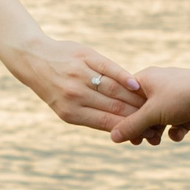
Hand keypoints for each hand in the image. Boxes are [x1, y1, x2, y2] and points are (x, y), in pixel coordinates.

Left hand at [2, 36, 142, 129]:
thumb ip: (91, 115)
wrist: (33, 58)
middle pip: (113, 107)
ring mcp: (80, 74)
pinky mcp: (86, 56)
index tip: (146, 132)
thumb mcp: (66, 107)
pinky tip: (138, 85)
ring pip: (114, 89)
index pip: (106, 123)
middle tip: (156, 121)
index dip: (129, 128)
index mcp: (70, 113)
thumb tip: (122, 128)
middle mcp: (75, 95)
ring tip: (151, 104)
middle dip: (137, 116)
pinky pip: (109, 68)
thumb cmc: (55, 87)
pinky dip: (125, 77)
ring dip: (135, 98)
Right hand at [108, 65, 189, 144]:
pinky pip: (178, 122)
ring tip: (156, 140)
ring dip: (158, 131)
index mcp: (145, 80)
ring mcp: (176, 97)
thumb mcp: (151, 113)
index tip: (121, 132)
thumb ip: (131, 126)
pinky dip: (177, 130)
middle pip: (143, 111)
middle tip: (140, 141)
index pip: (125, 99)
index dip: (122, 116)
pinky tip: (178, 133)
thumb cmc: (182, 95)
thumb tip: (113, 138)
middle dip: (142, 127)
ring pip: (160, 119)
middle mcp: (159, 86)